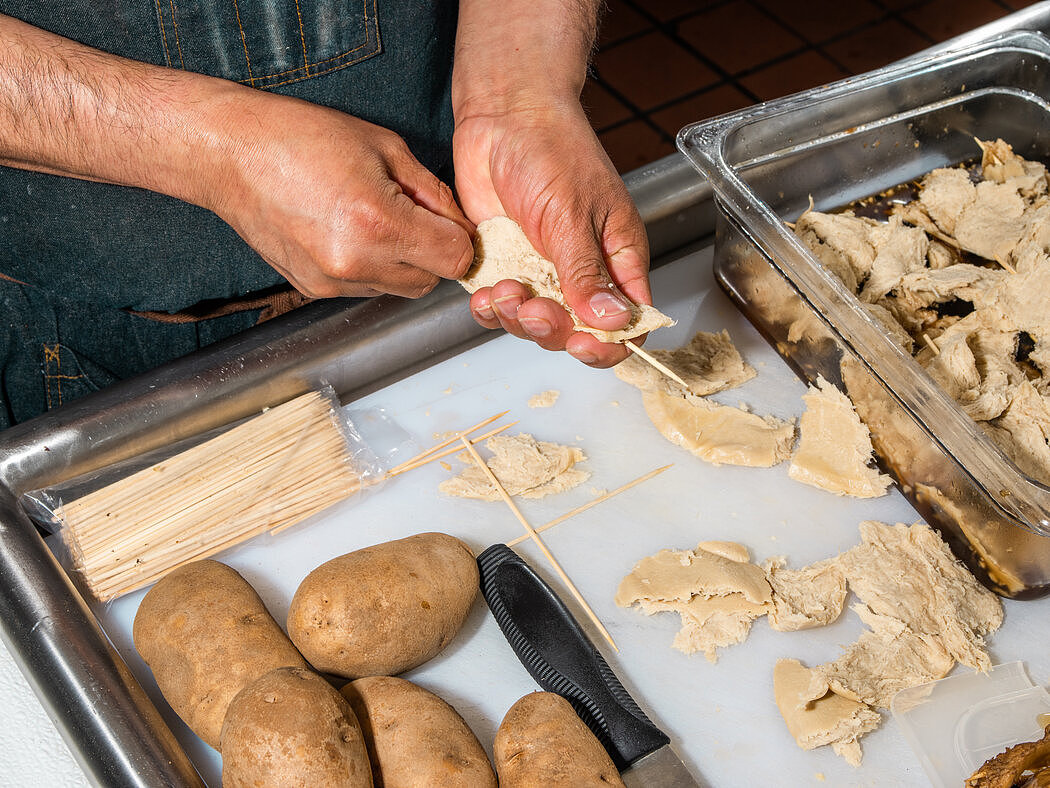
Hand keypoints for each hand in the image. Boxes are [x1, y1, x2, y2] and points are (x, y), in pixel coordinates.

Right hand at [206, 91, 473, 298]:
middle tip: (417, 218)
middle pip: (430, 282)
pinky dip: (372, 268)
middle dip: (434, 253)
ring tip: (377, 220)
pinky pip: (366, 289)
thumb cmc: (301, 137)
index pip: (454, 259)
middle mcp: (355, 262)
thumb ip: (433, 193)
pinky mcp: (313, 290)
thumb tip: (462, 224)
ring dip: (403, 263)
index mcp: (378, 222)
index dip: (461, 240)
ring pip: (399, 290)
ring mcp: (331, 282)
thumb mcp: (385, 147)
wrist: (230, 154)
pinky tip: (350, 232)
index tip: (453, 225)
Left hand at [452, 99, 650, 366]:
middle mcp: (580, 271)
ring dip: (516, 319)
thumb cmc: (551, 148)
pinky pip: (498, 308)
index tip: (583, 343)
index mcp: (615, 259)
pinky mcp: (503, 266)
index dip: (607, 344)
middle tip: (533, 306)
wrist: (501, 115)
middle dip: (551, 330)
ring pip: (533, 326)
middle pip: (575, 332)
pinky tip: (485, 296)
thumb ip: (588, 272)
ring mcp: (540, 271)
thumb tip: (613, 321)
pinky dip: (490, 311)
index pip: (625, 322)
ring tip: (505, 290)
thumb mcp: (574, 213)